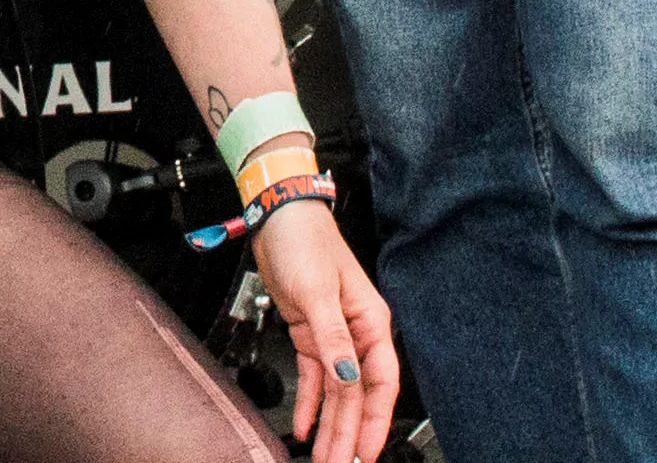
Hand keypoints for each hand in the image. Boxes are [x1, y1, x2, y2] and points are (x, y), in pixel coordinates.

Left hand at [250, 193, 397, 459]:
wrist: (276, 217)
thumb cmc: (305, 242)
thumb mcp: (319, 292)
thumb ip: (333, 338)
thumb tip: (348, 377)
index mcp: (371, 323)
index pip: (379, 382)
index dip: (374, 419)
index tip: (367, 449)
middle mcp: (356, 334)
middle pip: (356, 395)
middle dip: (349, 433)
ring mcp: (333, 336)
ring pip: (335, 392)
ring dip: (330, 425)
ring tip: (325, 456)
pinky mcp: (309, 334)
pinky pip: (312, 378)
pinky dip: (309, 403)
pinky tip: (305, 426)